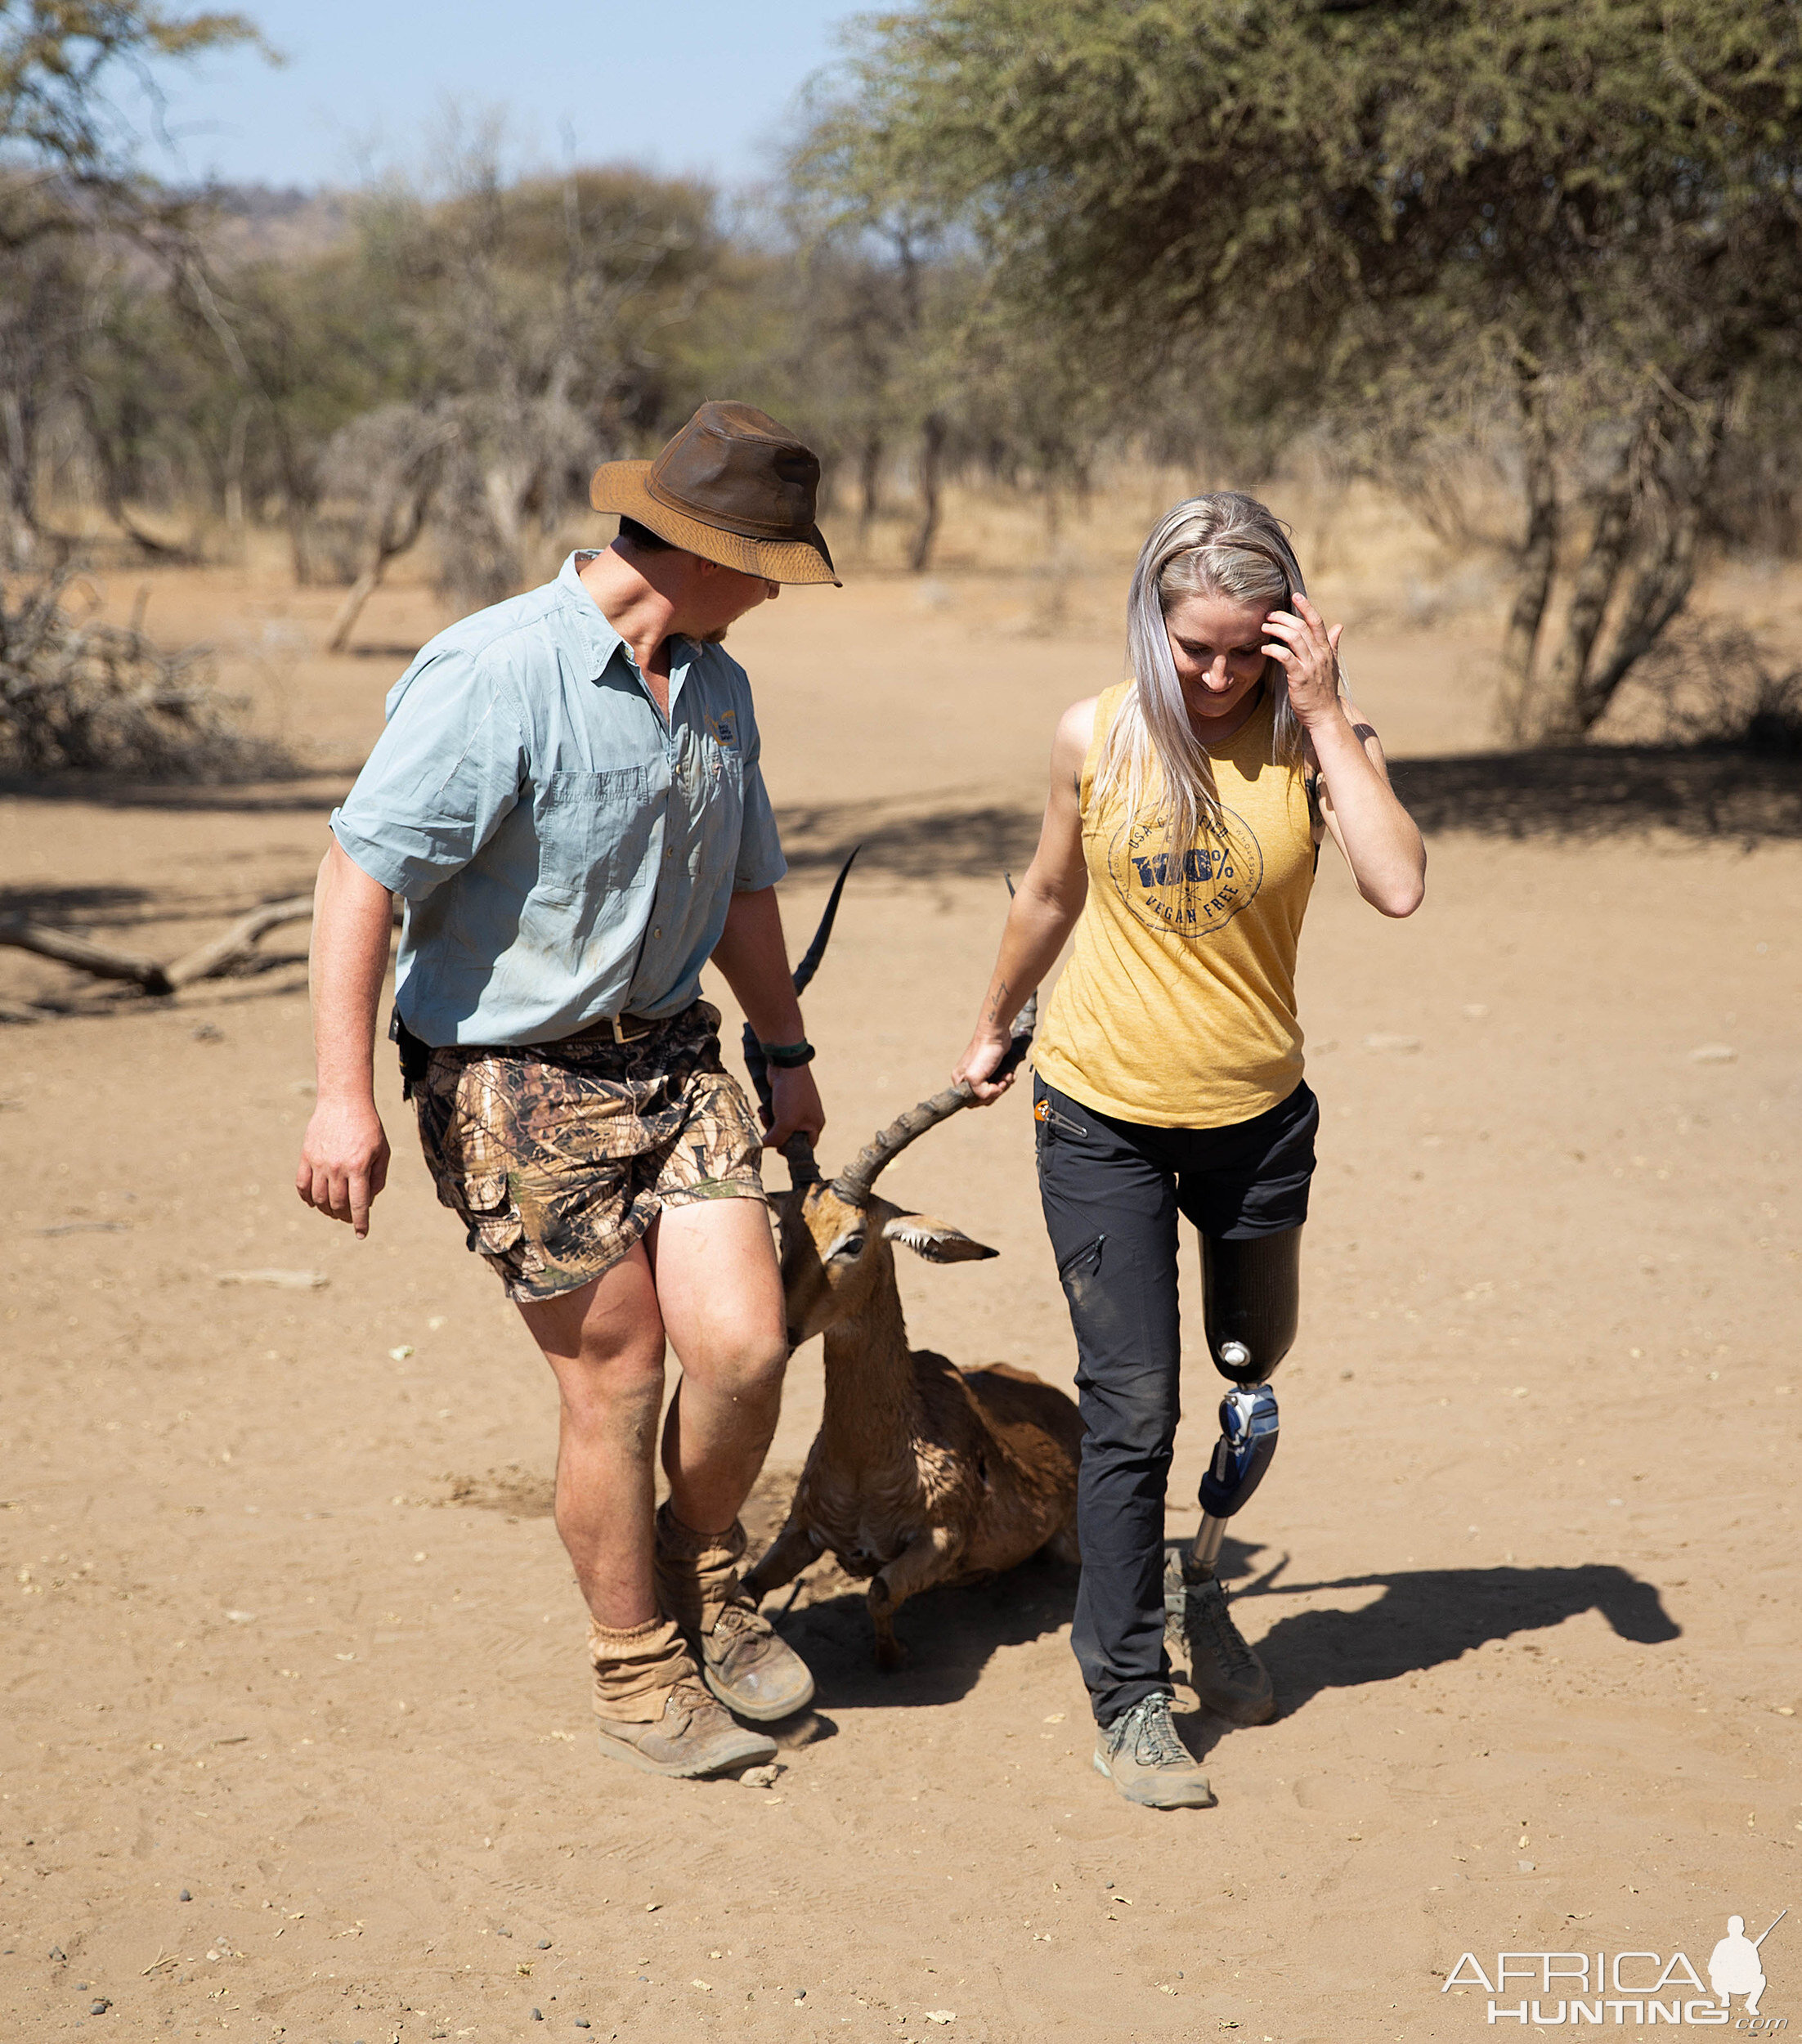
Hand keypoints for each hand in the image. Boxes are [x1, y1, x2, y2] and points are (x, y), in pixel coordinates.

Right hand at [296, 1095, 390, 1237]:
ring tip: (334, 1211)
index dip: (360, 1222)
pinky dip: (307, 1198)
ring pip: (319, 1198)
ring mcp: (319, 1162)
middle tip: (350, 1218)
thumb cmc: (369, 1127)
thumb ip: (377, 1178)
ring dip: (327, 1210)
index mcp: (359, 1166)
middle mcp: (337, 1167)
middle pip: (337, 1204)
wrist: (344, 1101)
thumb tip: (368, 1202)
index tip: (361, 1234)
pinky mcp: (306, 1156)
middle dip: (345, 1216)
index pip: (359, 1203)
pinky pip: (302, 1185)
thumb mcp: (382, 1151)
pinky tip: (314, 1202)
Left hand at [765, 1064, 824, 1152]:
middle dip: (776, 1134)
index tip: (777, 1147)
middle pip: (788, 1137)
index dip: (790, 1149)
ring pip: (779, 1126)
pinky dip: (767, 1112)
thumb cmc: (792, 1094)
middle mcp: (808, 1118)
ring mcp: (796, 1108)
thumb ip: (776, 1139)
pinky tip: (762, 1108)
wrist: (786, 1065)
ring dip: (768, 1123)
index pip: (805, 1147)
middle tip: (769, 1128)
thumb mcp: (785, 1122)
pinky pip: (774, 1114)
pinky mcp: (784, 1101)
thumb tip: (763, 1146)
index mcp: (815, 1125)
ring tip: (764, 1114)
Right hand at [952, 1026, 1016, 1105]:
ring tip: (1006, 1075)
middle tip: (1001, 1081)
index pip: (970, 1102)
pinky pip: (1000, 1082)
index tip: (993, 1089)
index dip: (984, 1099)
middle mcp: (969, 1078)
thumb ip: (980, 1093)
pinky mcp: (993, 1069)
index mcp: (960, 1080)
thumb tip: (994, 1094)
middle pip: (984, 1098)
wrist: (996, 1034)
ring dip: (1004, 1085)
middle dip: (996, 1091)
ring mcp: (981, 1073)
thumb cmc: (984, 1052)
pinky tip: (1009, 1072)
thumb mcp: (975, 1077)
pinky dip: (1007, 1079)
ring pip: (994, 1091)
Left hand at [1262, 593, 1343, 727]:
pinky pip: (1285, 657)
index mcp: (1326, 650)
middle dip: (1283, 617)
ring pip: (1293, 638)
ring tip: (1264, 628)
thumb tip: (1339, 626)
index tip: (1295, 595)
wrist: (1325, 714)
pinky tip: (1264, 649)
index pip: (1317, 622)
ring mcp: (1310, 666)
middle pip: (1302, 627)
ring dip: (1276, 629)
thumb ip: (1332, 644)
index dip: (1306, 607)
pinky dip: (1273, 650)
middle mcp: (1320, 655)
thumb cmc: (1324, 690)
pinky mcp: (1299, 678)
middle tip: (1269, 615)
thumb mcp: (1331, 665)